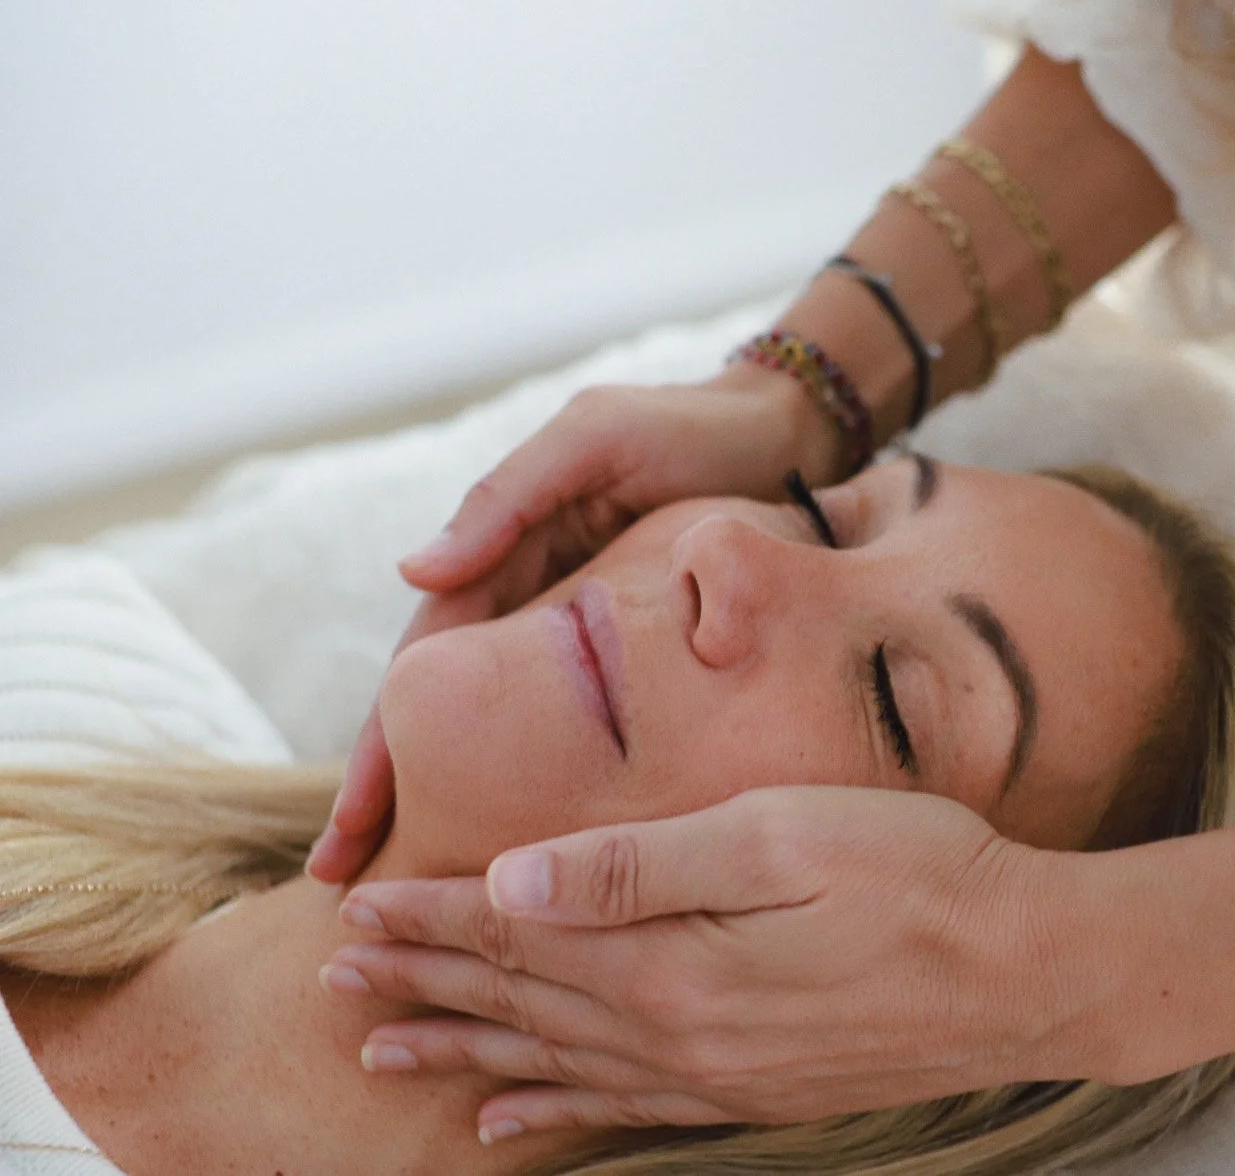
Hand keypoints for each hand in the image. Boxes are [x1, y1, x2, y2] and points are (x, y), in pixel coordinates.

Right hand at [305, 369, 839, 883]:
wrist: (795, 436)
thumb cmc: (691, 429)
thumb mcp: (594, 441)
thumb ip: (509, 498)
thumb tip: (414, 574)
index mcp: (506, 557)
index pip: (426, 670)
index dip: (383, 750)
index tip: (347, 833)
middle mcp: (535, 605)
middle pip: (454, 719)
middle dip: (402, 803)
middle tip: (357, 891)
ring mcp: (593, 640)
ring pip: (518, 738)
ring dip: (470, 808)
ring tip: (434, 897)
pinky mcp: (656, 662)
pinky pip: (599, 737)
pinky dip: (564, 791)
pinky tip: (551, 853)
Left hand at [322, 787, 1110, 1135]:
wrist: (1028, 973)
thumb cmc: (917, 874)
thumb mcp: (783, 836)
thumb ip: (641, 863)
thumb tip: (511, 879)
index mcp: (671, 959)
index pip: (516, 934)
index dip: (430, 919)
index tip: (353, 905)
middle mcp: (676, 1031)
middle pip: (520, 1003)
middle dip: (422, 983)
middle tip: (332, 975)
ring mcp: (715, 1071)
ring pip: (554, 1061)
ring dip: (464, 1050)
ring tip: (382, 1050)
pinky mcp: (753, 1088)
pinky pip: (621, 1108)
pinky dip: (553, 1110)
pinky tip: (509, 1118)